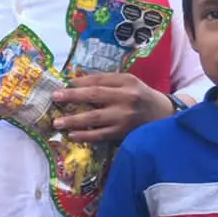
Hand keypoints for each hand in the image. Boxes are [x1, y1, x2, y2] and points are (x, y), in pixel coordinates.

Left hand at [52, 73, 171, 143]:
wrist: (162, 115)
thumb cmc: (140, 96)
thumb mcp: (128, 82)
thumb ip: (106, 81)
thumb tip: (76, 81)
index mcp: (127, 82)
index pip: (99, 80)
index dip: (80, 82)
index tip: (64, 84)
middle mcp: (126, 98)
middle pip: (95, 96)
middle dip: (72, 96)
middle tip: (55, 97)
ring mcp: (124, 117)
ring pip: (95, 118)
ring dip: (74, 120)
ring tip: (58, 122)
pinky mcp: (123, 132)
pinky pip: (100, 135)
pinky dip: (85, 135)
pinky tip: (72, 134)